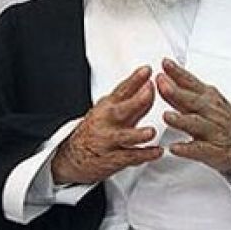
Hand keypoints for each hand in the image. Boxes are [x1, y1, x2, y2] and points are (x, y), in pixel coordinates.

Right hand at [51, 65, 162, 184]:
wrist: (72, 157)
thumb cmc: (95, 131)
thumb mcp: (109, 112)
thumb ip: (132, 101)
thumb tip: (151, 86)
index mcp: (107, 107)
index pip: (121, 90)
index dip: (134, 79)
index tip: (146, 70)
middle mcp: (106, 122)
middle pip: (121, 110)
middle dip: (136, 101)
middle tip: (148, 92)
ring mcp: (108, 141)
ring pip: (124, 137)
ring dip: (138, 134)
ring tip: (151, 132)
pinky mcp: (112, 160)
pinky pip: (129, 157)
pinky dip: (144, 155)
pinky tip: (157, 151)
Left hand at [156, 58, 230, 175]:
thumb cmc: (220, 120)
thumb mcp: (206, 101)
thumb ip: (183, 91)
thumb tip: (163, 75)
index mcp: (208, 98)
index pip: (191, 82)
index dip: (178, 72)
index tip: (165, 63)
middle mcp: (211, 112)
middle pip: (193, 101)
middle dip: (176, 92)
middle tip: (161, 83)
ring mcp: (213, 131)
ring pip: (196, 124)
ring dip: (181, 120)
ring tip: (166, 116)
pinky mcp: (214, 151)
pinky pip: (200, 150)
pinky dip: (187, 149)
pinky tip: (174, 148)